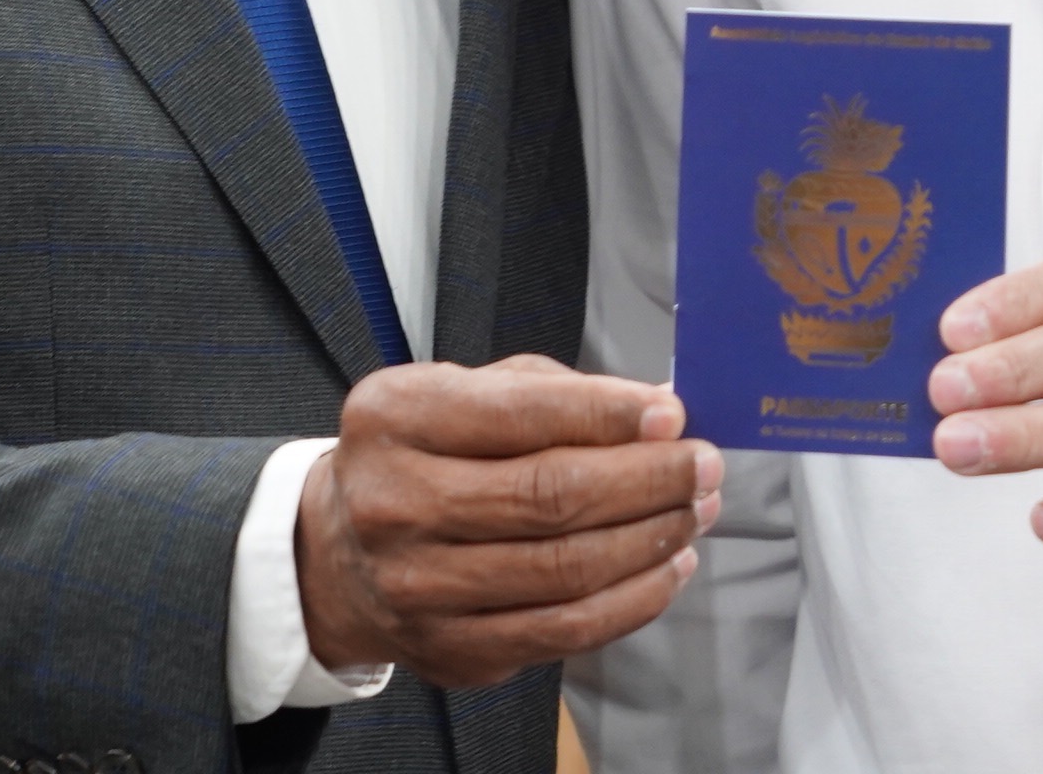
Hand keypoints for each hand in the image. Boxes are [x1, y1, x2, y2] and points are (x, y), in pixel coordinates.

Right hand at [297, 356, 720, 686]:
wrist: (339, 554)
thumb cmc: (421, 456)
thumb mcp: (462, 392)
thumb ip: (552, 393)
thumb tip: (654, 416)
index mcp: (397, 418)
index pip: (520, 414)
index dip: (608, 416)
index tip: (672, 416)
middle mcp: (397, 503)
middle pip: (550, 497)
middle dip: (648, 480)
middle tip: (702, 466)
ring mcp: (420, 588)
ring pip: (566, 571)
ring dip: (652, 539)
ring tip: (696, 511)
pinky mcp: (453, 649)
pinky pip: (566, 630)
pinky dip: (634, 600)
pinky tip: (667, 566)